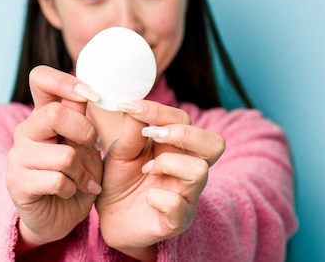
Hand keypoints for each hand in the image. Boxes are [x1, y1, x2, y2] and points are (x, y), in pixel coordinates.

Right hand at [6, 65, 102, 248]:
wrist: (59, 217)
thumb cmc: (76, 177)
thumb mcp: (87, 146)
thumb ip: (83, 119)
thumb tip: (89, 92)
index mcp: (44, 115)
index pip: (41, 79)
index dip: (65, 81)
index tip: (91, 95)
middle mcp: (26, 130)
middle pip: (54, 114)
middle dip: (85, 133)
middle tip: (95, 148)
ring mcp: (18, 156)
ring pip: (63, 155)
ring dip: (82, 171)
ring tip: (82, 180)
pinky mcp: (16, 182)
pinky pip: (56, 180)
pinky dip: (72, 188)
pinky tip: (69, 193)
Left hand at [95, 100, 224, 260]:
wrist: (110, 220)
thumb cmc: (120, 182)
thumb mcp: (120, 152)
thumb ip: (131, 131)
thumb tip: (135, 104)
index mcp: (176, 147)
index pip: (184, 119)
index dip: (159, 110)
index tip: (129, 106)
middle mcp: (188, 168)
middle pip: (214, 143)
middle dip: (182, 134)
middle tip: (151, 136)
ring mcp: (187, 195)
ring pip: (200, 171)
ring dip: (168, 164)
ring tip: (146, 170)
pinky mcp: (178, 221)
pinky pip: (179, 205)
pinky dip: (159, 197)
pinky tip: (146, 197)